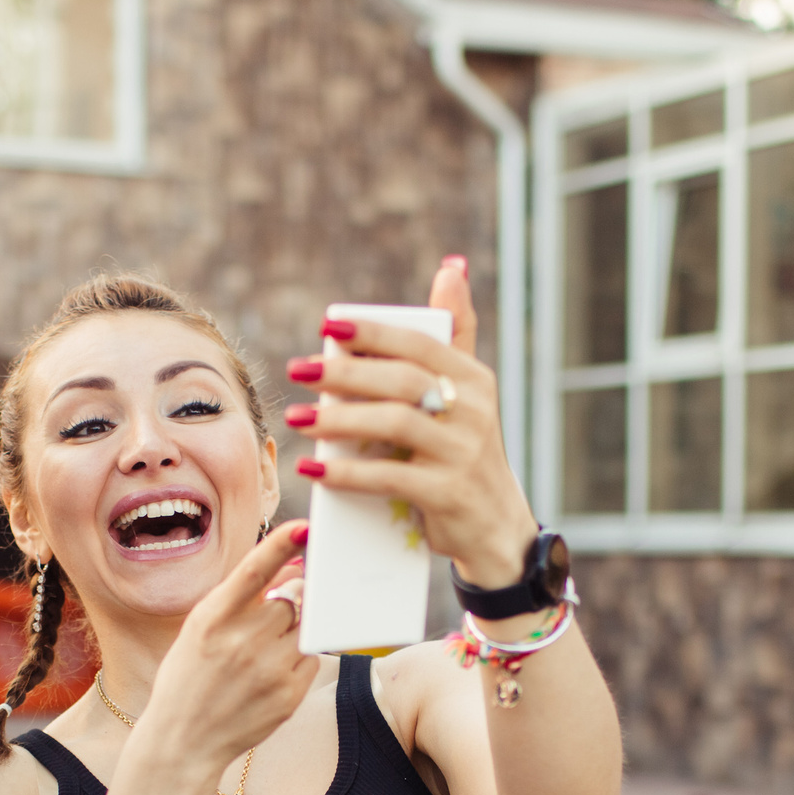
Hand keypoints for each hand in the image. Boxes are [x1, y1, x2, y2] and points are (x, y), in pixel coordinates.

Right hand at [136, 520, 316, 773]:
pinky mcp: (290, 695)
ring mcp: (269, 670)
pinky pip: (311, 657)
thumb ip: (241, 597)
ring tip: (263, 649)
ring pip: (304, 627)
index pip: (254, 571)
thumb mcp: (200, 629)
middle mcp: (241, 642)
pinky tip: (270, 672)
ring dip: (294, 628)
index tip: (306, 527)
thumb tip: (292, 566)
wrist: (183, 741)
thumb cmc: (189, 677)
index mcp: (211, 619)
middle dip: (290, 598)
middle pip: (293, 597)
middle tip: (271, 615)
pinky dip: (298, 657)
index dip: (282, 545)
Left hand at [289, 257, 536, 590]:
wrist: (495, 529)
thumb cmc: (465, 452)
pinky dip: (346, 473)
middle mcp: (474, 411)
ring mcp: (463, 454)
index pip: (419, 344)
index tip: (327, 328)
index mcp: (475, 378)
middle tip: (298, 371)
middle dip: (345, 374)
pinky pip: (389, 477)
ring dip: (339, 419)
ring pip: (394, 425)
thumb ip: (454, 335)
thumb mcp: (467, 393)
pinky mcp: (449, 494)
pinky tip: (312, 467)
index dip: (373, 333)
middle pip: (402, 381)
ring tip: (297, 418)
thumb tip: (450, 266)